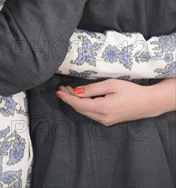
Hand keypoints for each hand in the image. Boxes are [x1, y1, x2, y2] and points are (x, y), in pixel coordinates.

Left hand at [56, 78, 175, 125]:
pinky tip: (81, 97)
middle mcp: (103, 118)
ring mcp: (106, 121)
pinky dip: (84, 105)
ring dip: (76, 102)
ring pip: (85, 112)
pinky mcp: (108, 120)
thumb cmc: (131, 91)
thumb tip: (76, 91)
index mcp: (103, 109)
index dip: (67, 98)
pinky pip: (92, 113)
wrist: (148, 103)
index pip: (79, 104)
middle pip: (80, 109)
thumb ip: (92, 89)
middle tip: (61, 88)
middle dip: (69, 99)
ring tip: (68, 90)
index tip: (58, 91)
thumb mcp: (111, 85)